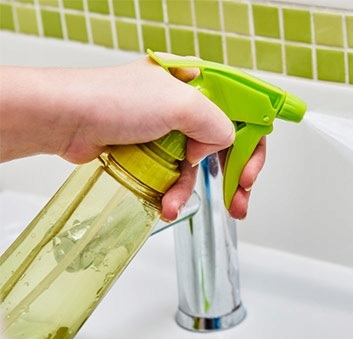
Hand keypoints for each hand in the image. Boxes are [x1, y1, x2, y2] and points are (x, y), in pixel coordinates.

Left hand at [0, 54, 265, 220]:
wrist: (65, 119)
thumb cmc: (114, 101)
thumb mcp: (181, 105)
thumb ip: (217, 124)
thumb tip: (218, 146)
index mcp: (197, 84)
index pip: (241, 114)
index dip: (251, 145)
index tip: (249, 174)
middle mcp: (185, 105)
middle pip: (223, 144)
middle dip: (231, 177)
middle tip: (237, 202)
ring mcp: (166, 129)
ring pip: (197, 166)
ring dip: (189, 189)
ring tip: (174, 204)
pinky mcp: (150, 150)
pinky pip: (173, 175)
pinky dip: (171, 191)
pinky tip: (164, 204)